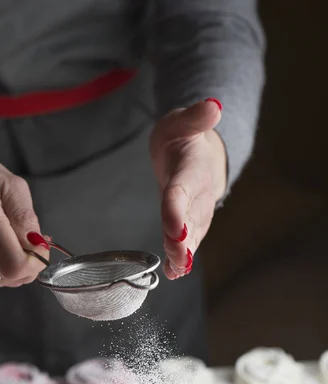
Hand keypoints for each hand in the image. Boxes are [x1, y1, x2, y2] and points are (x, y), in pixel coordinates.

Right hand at [0, 147, 48, 289]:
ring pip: (7, 280)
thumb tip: (38, 244)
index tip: (39, 243)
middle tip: (23, 234)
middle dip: (29, 258)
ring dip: (13, 262)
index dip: (36, 260)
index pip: (16, 266)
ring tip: (0, 235)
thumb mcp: (7, 183)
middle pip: (15, 276)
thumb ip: (25, 215)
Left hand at [150, 99, 226, 278]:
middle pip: (191, 219)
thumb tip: (213, 106)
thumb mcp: (183, 121)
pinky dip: (180, 257)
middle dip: (183, 239)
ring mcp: (197, 210)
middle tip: (177, 257)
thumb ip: (195, 117)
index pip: (183, 190)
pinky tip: (174, 272)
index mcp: (192, 169)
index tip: (174, 227)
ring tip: (176, 270)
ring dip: (184, 253)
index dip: (177, 209)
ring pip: (192, 234)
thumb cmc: (183, 137)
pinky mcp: (191, 221)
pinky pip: (188, 241)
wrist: (198, 153)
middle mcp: (198, 194)